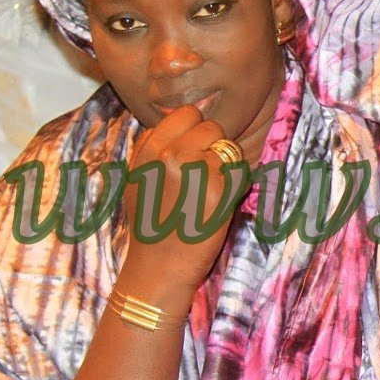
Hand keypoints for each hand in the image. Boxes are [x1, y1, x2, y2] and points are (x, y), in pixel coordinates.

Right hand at [119, 105, 251, 296]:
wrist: (159, 265)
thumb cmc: (150, 223)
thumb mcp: (137, 177)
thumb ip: (153, 146)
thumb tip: (177, 118)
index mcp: (149, 149)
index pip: (187, 113)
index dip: (195, 130)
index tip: (193, 151)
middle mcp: (171, 155)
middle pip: (212, 127)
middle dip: (214, 148)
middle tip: (204, 175)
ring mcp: (197, 172)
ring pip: (230, 149)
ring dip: (227, 167)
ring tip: (210, 191)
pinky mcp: (221, 192)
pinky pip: (242, 172)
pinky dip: (238, 186)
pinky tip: (220, 203)